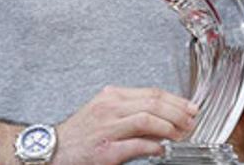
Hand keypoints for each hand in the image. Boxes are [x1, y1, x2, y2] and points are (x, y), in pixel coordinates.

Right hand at [53, 85, 196, 164]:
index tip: (190, 108)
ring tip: (181, 134)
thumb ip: (132, 111)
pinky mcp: (106, 150)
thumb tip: (162, 117)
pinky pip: (136, 145)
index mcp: (112, 96)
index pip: (152, 92)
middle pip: (154, 103)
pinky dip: (154, 146)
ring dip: (170, 127)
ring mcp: (108, 128)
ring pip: (147, 119)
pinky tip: (162, 149)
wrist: (52, 149)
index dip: (176, 100)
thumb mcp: (105, 113)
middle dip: (178, 112)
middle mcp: (110, 108)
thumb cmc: (80, 133)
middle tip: (191, 121)